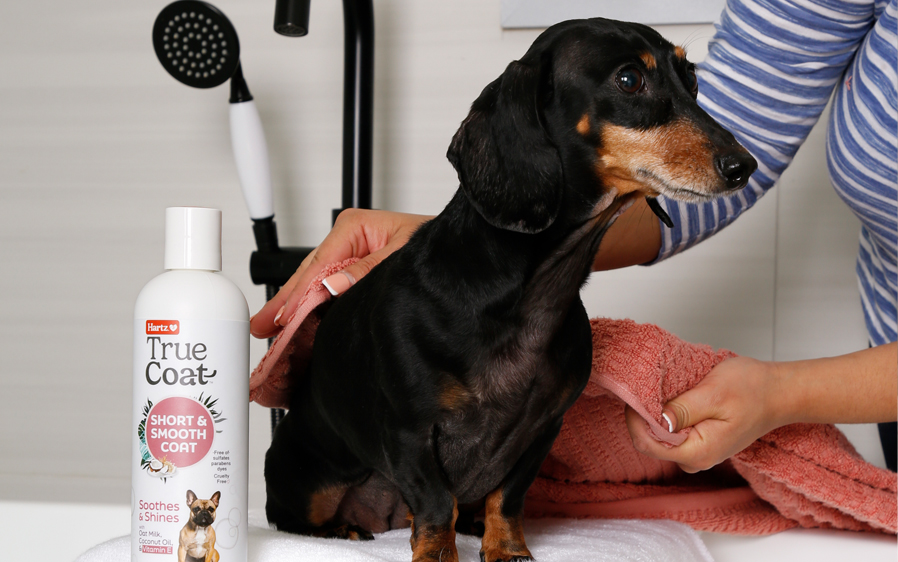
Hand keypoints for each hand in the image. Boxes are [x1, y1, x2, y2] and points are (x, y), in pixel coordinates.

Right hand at [250, 208, 431, 338]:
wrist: (463, 259)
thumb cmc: (438, 249)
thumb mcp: (403, 256)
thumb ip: (368, 269)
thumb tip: (335, 284)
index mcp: (356, 227)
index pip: (318, 265)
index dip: (297, 295)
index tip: (283, 318)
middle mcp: (351, 242)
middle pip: (309, 277)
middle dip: (286, 305)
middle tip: (261, 328)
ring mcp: (352, 260)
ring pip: (315, 288)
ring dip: (296, 312)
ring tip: (272, 335)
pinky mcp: (358, 277)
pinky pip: (330, 296)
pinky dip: (314, 313)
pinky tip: (299, 330)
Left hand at [624, 356, 784, 472]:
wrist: (779, 392)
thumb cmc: (753, 390)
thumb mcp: (713, 393)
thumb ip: (682, 409)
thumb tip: (656, 419)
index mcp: (698, 452)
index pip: (647, 444)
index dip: (634, 418)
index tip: (634, 394)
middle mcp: (696, 458)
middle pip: (651, 442)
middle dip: (643, 415)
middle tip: (647, 387)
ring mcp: (698, 451)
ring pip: (660, 436)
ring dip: (656, 413)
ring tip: (664, 390)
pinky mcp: (700, 441)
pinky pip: (673, 432)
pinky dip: (668, 414)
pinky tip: (675, 397)